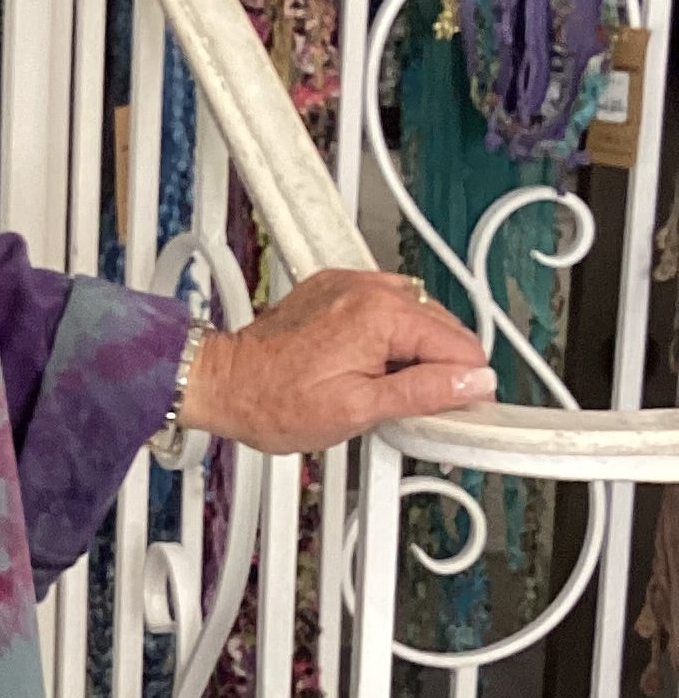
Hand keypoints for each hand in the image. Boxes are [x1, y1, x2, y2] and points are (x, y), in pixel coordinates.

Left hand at [181, 270, 495, 455]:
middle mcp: (369, 289)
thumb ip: (424, 393)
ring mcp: (350, 285)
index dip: (463, 386)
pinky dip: (388, 337)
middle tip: (412, 407)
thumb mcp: (359, 410)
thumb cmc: (275, 401)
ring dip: (415, 353)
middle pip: (444, 328)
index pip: (461, 346)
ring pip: (418, 318)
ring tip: (383, 388)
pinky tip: (368, 365)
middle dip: (439, 369)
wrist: (224, 384)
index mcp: (381, 314)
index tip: (452, 412)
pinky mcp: (334, 290)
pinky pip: (385, 309)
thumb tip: (474, 383)